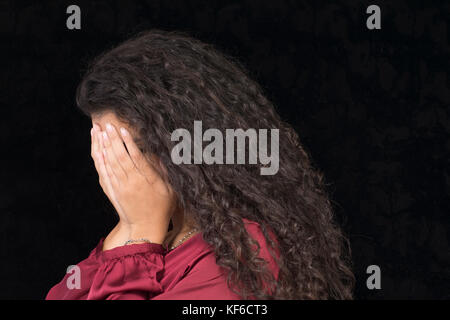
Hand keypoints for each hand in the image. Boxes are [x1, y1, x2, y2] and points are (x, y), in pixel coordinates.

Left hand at [90, 123, 174, 246]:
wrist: (145, 228)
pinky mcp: (113, 191)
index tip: (123, 129)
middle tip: (107, 125)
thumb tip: (160, 153)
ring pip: (110, 163)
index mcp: (148, 181)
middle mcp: (132, 182)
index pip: (137, 158)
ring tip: (99, 131)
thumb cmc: (162, 208)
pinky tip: (98, 150)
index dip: (129, 143)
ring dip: (104, 146)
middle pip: (120, 158)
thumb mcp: (170, 190)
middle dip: (113, 140)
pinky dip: (101, 160)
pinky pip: (105, 173)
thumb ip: (164, 171)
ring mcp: (121, 187)